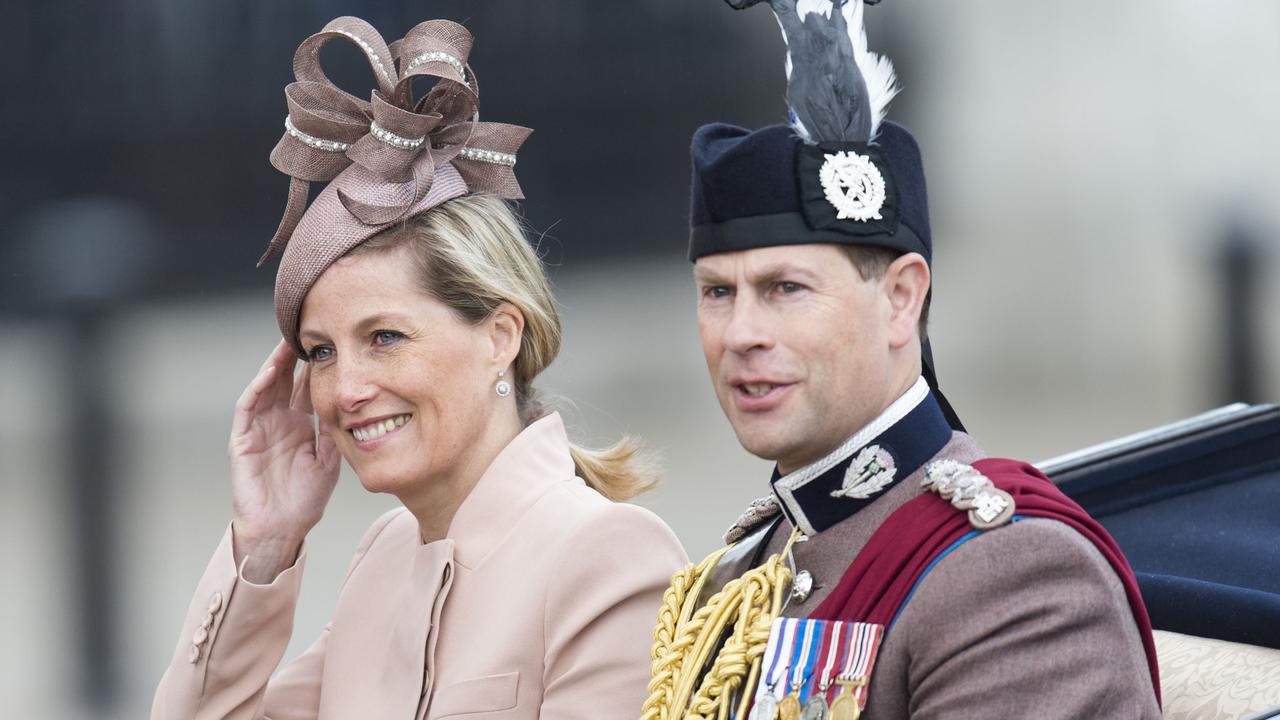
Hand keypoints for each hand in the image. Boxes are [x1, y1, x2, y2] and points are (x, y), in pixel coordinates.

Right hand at [227, 341, 340, 578]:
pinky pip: (248, 407)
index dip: (319, 366)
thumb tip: (351, 402)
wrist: (281, 529)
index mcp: (302, 425)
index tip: (335, 343)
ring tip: (289, 341)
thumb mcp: (329, 460)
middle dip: (297, 355)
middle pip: (288, 379)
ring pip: (267, 386)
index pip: (310, 387)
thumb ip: (335, 431)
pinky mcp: (243, 439)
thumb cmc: (305, 499)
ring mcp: (260, 428)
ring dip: (276, 363)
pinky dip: (259, 388)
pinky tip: (272, 372)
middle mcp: (281, 421)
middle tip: (310, 329)